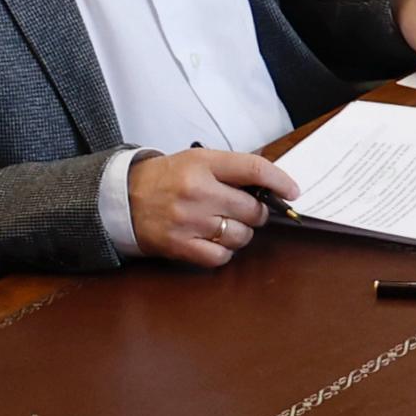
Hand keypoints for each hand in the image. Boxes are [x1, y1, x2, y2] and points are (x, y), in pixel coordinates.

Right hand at [122, 145, 295, 266]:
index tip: (293, 191)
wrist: (122, 198)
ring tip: (228, 225)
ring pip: (240, 235)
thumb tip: (271, 186)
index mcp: (202, 163)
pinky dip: (224, 251)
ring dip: (242, 233)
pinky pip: (221, 256)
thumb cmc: (165, 178)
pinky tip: (216, 240)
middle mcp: (197, 191)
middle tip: (249, 211)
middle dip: (257, 213)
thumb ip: (231, 170)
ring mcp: (188, 220)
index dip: (280, 180)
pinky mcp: (180, 245)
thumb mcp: (196, 160)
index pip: (254, 169)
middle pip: (252, 209)